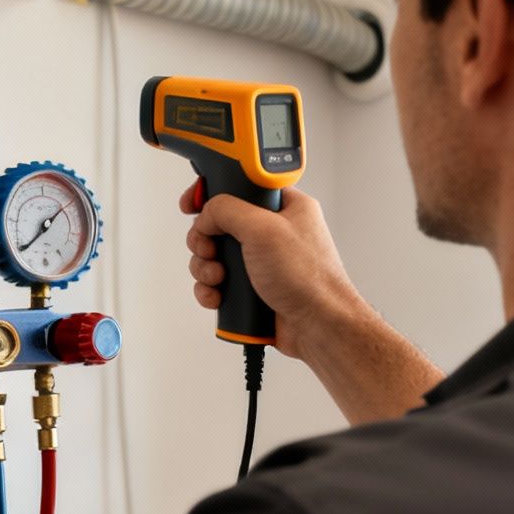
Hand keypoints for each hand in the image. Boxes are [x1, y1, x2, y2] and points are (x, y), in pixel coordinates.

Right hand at [182, 187, 443, 423]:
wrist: (319, 328)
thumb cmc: (309, 279)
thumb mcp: (263, 229)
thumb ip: (227, 210)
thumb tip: (206, 215)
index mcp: (285, 206)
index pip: (241, 185)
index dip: (214, 191)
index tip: (194, 202)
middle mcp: (272, 232)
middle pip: (220, 222)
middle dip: (205, 238)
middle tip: (209, 248)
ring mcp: (261, 261)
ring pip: (215, 254)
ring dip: (206, 266)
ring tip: (219, 278)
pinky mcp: (252, 288)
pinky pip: (218, 282)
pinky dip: (211, 289)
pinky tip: (218, 296)